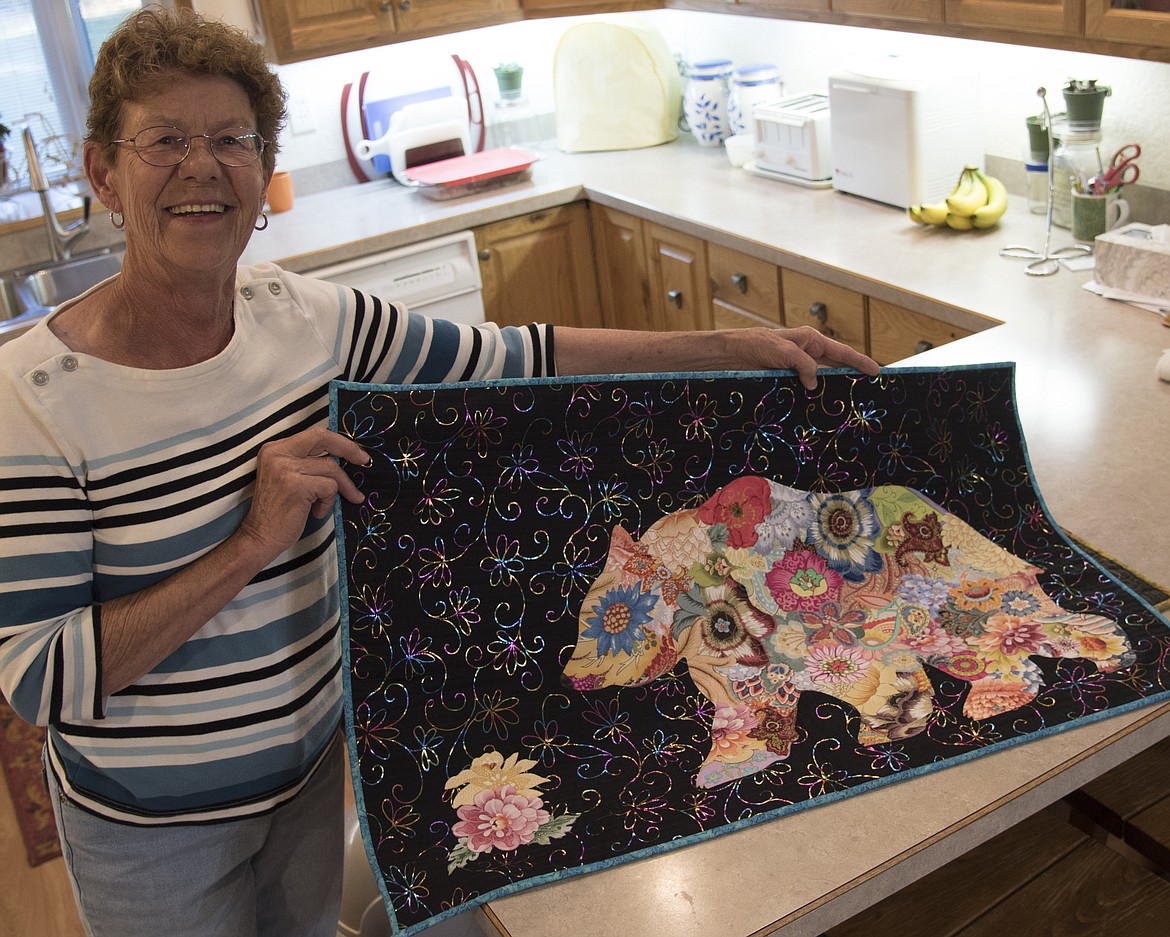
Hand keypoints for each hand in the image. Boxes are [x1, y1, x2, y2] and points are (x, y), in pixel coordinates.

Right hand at [236, 427, 369, 562]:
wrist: (259, 537)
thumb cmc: (278, 512)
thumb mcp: (288, 478)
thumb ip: (306, 463)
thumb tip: (341, 457)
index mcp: (275, 449)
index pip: (313, 435)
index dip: (338, 441)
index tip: (355, 452)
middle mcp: (278, 453)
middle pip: (323, 439)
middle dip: (348, 449)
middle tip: (365, 461)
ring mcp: (286, 468)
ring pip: (331, 468)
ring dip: (340, 488)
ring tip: (328, 505)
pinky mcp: (297, 485)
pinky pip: (329, 487)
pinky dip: (328, 501)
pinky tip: (316, 512)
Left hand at [739, 326, 879, 389]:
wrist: (730, 355)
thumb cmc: (754, 345)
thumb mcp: (783, 352)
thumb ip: (804, 364)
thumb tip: (815, 383)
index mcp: (810, 340)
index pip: (842, 352)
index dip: (860, 362)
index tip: (877, 372)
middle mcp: (806, 352)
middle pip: (836, 365)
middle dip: (852, 375)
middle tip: (869, 389)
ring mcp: (797, 366)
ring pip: (822, 378)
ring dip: (832, 388)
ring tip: (848, 402)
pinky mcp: (786, 378)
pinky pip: (805, 387)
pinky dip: (814, 395)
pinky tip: (819, 407)